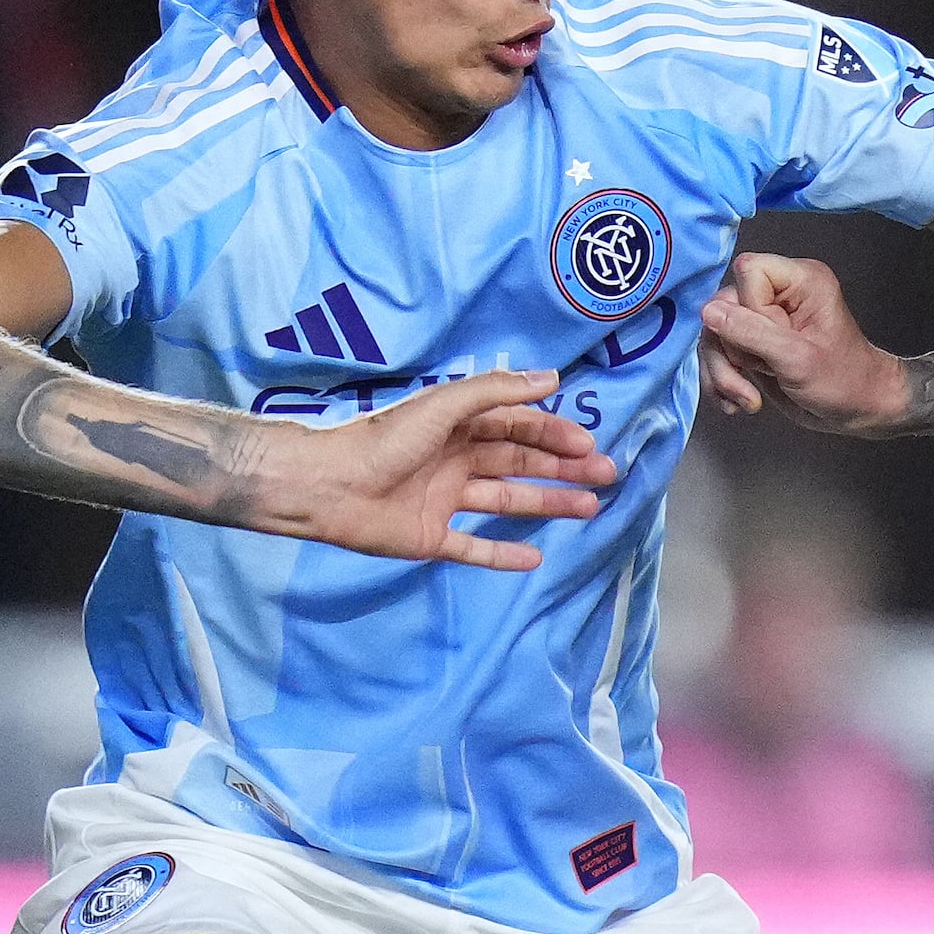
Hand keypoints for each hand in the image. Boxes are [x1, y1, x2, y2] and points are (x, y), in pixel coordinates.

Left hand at [258, 370, 618, 570]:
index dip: (553, 432)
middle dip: (562, 467)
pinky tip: (537, 556)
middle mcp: (454, 460)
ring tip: (590, 508)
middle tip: (605, 476)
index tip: (587, 444)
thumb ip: (496, 391)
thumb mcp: (443, 405)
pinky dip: (503, 554)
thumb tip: (550, 377)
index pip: (516, 426)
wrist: (328, 486)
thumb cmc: (384, 440)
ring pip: (506, 501)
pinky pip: (473, 548)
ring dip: (548, 503)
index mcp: (456, 426)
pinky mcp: (430, 538)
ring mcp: (444, 500)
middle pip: (519, 462)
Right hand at [699, 251, 905, 433]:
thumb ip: (751, 333)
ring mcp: (764, 320)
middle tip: (752, 378)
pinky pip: (720, 353)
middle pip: (724, 305)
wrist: (857, 410)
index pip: (748, 271)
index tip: (768, 342)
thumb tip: (708, 311)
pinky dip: (722, 381)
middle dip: (729, 350)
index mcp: (800, 281)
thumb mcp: (797, 359)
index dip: (747, 308)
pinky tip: (738, 403)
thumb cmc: (844, 381)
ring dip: (723, 372)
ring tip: (745, 401)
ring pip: (716, 333)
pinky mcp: (754, 344)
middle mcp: (779, 293)